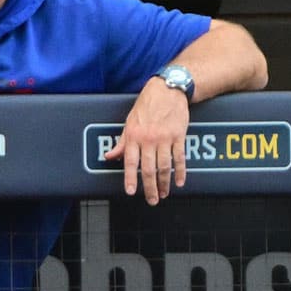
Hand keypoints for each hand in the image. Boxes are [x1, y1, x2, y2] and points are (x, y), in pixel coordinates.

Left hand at [105, 78, 189, 204]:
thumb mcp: (129, 122)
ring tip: (164, 194)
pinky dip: (180, 172)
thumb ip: (122, 142)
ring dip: (164, 183)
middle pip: (149, 169)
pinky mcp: (178, 136)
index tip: (130, 191)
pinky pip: (179, 158)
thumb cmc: (147, 105)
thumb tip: (110, 156)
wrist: (167, 90)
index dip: (130, 179)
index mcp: (134, 136)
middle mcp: (149, 139)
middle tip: (151, 200)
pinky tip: (179, 181)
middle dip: (150, 187)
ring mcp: (164, 138)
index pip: (130, 162)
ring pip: (164, 167)